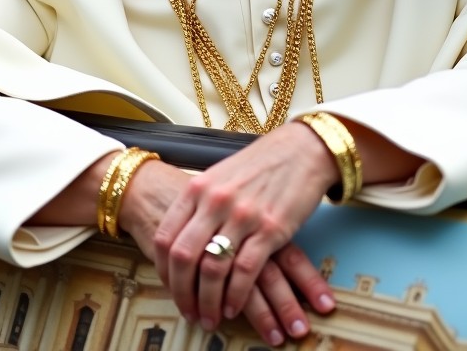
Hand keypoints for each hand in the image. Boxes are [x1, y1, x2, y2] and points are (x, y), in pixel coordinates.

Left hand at [146, 122, 340, 342]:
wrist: (303, 149)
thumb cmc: (261, 164)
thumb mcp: (220, 176)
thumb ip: (199, 204)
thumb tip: (183, 238)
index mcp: (198, 188)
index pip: (166, 238)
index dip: (163, 271)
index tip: (170, 288)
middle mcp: (215, 201)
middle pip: (184, 258)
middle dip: (182, 293)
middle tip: (188, 312)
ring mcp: (243, 215)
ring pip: (213, 269)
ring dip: (208, 301)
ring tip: (209, 317)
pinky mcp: (271, 228)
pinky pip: (245, 271)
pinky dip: (236, 296)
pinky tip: (233, 307)